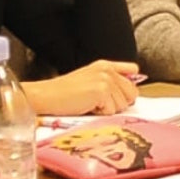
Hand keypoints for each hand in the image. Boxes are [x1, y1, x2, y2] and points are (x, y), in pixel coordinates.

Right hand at [23, 60, 142, 117]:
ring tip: (89, 103)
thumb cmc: (64, 93)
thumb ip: (111, 81)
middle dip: (118, 102)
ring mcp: (105, 79)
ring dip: (107, 109)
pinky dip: (100, 114)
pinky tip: (86, 107)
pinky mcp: (101, 91)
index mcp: (105, 65)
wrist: (46, 97)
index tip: (115, 94)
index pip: (133, 70)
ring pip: (123, 105)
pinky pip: (112, 111)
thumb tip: (131, 93)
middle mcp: (107, 70)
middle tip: (97, 102)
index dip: (127, 87)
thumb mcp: (90, 80)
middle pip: (132, 93)